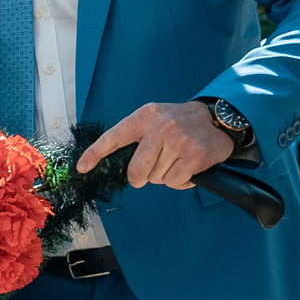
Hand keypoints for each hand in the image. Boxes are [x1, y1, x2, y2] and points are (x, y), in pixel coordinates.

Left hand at [76, 101, 235, 188]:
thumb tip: (116, 167)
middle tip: (151, 170)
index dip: (95, 154)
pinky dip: (179, 181)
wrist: (217, 118)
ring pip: (156, 178)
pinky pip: (174, 182)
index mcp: (144, 116)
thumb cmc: (179, 124)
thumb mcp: (154, 120)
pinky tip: (187, 166)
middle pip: (136, 171)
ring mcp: (178, 140)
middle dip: (140, 177)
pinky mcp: (194, 155)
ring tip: (176, 158)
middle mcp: (160, 126)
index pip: (113, 137)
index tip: (82, 168)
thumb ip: (136, 138)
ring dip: (164, 175)